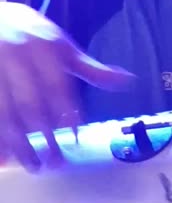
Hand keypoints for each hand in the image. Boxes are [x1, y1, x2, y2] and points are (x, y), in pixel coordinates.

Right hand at [0, 2, 133, 171]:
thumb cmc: (33, 35)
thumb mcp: (62, 46)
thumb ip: (89, 68)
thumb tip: (128, 80)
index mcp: (41, 46)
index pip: (56, 83)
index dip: (66, 110)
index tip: (76, 135)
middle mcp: (14, 56)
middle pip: (29, 102)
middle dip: (43, 135)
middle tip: (56, 162)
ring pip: (5, 112)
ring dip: (18, 142)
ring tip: (33, 166)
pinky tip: (5, 157)